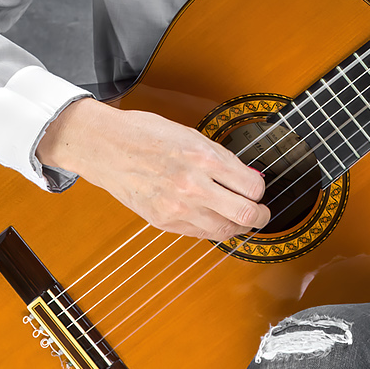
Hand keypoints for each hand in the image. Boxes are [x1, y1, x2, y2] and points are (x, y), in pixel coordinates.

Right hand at [36, 99, 269, 240]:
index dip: (260, 189)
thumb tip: (247, 177)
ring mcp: (178, 207)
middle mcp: (194, 186)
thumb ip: (221, 159)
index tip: (257, 187)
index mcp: (204, 158)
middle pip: (245, 214)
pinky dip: (213, 229)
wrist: (107, 148)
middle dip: (261, 216)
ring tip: (240, 220)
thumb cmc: (147, 134)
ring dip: (239, 227)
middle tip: (263, 213)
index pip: (252, 186)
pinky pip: (200, 234)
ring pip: (225, 231)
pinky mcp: (163, 221)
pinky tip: (214, 219)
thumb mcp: (191, 135)